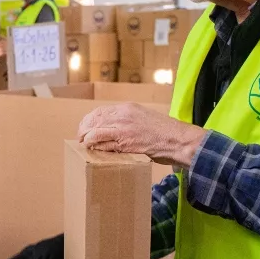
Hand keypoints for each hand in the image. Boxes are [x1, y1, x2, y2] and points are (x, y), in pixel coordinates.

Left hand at [77, 103, 207, 166]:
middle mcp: (123, 115)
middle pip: (94, 120)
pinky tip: (92, 151)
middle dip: (83, 130)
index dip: (89, 120)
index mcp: (128, 108)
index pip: (100, 111)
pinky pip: (103, 144)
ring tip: (84, 145)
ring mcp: (123, 128)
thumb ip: (129, 121)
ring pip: (95, 131)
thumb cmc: (165, 133)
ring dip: (86, 139)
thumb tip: (116, 129)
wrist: (178, 140)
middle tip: (80, 138)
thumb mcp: (145, 119)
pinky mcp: (125, 142)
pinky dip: (95, 147)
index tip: (84, 128)